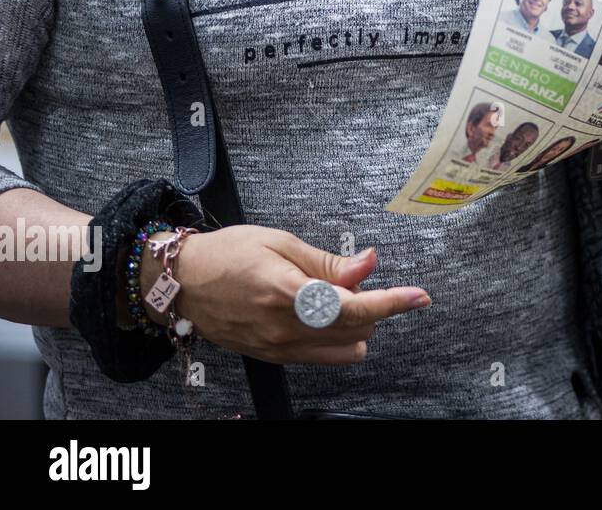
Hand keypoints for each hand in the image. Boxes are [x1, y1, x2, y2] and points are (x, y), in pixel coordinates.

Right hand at [145, 226, 428, 365]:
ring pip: (345, 349)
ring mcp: (278, 347)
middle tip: (348, 277)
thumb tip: (370, 264)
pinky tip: (322, 313)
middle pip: (356, 330)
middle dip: (368, 303)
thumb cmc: (228, 254)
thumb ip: (329, 261)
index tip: (419, 296)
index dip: (391, 302)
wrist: (181, 284)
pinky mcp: (273, 357)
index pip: (351, 307)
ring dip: (355, 324)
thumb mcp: (281, 243)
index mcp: (285, 292)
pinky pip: (323, 357)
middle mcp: (283, 327)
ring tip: (330, 296)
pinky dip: (337, 338)